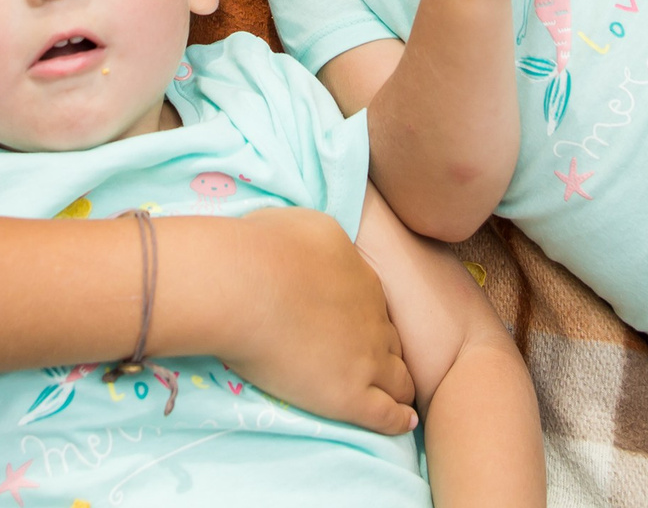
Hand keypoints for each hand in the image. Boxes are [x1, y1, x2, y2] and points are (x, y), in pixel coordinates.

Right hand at [196, 207, 418, 435]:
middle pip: (391, 341)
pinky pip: (387, 415)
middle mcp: (372, 318)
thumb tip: (318, 249)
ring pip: (399, 378)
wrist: (244, 286)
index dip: (367, 320)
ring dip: (399, 386)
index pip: (375, 306)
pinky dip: (398, 419)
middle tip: (373, 365)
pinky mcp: (351, 395)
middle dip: (386, 352)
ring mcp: (366, 358)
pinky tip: (404, 422)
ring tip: (398, 398)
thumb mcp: (305, 224)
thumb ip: (323, 239)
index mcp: (361, 278)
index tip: (354, 329)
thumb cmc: (262, 248)